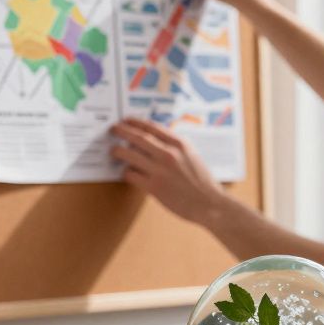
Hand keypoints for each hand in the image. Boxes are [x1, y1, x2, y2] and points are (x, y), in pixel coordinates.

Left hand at [111, 118, 227, 225]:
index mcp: (179, 143)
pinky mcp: (154, 187)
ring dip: (117, 151)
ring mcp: (160, 170)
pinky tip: (126, 173)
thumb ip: (174, 145)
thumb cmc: (202, 181)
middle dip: (121, 131)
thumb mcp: (192, 155)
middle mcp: (169, 153)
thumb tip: (153, 138)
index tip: (126, 120)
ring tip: (113, 152)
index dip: (135, 122)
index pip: (151, 127)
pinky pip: (131, 174)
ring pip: (129, 154)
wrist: (210, 203)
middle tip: (113, 130)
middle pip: (137, 137)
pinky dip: (125, 172)